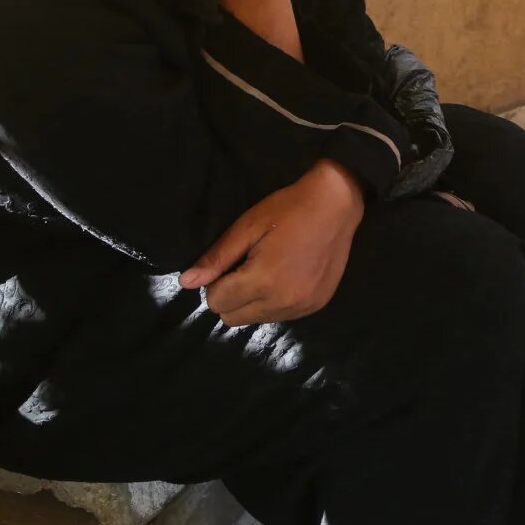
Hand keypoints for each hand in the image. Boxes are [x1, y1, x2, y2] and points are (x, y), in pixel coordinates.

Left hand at [179, 159, 364, 325]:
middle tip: (244, 267)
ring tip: (266, 271)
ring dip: (252, 302)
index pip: (216, 302)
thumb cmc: (288, 209)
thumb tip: (186, 283)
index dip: (215, 282)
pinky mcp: (316, 306)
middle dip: (230, 296)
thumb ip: (217, 258)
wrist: (338, 204)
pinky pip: (280, 316)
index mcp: (262, 281)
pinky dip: (274, 303)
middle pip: (232, 318)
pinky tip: (285, 277)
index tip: (230, 262)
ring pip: (255, 320)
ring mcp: (302, 308)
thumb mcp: (247, 227)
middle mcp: (282, 302)